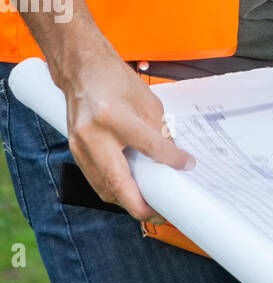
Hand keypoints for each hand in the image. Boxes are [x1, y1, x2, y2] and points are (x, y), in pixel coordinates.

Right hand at [52, 29, 194, 220]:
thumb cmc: (114, 80)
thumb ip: (158, 130)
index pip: (149, 146)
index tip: (187, 166)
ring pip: (104, 188)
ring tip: (148, 205)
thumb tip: (171, 155)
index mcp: (114, 117)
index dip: (171, 160)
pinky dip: (113, 189)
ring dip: (126, 201)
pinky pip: (95, 180)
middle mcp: (93, 135)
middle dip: (139, 205)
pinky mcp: (74, 152)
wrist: (82, 70)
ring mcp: (80, 147)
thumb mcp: (146, 100)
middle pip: (118, 182)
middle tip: (160, 212)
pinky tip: (129, 191)